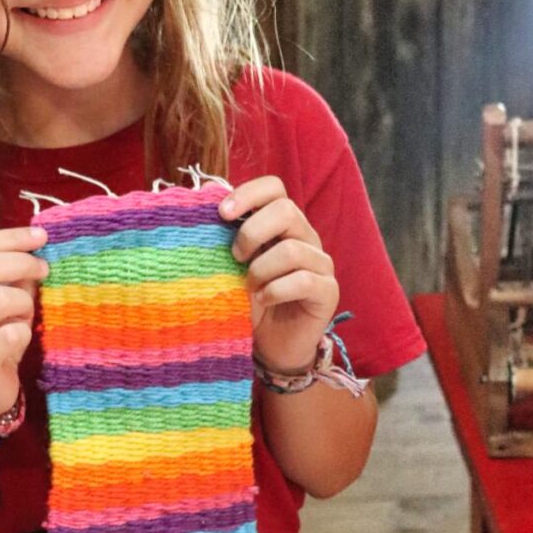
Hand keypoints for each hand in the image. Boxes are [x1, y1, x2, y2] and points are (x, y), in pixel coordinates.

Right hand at [0, 226, 48, 419]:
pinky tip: (19, 339)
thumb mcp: (0, 297)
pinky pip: (11, 333)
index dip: (11, 238)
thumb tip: (37, 242)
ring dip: (25, 303)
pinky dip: (25, 332)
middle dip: (23, 263)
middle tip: (45, 269)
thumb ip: (11, 271)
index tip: (41, 237)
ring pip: (0, 298)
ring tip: (26, 315)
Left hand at [219, 176, 337, 374]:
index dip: (248, 194)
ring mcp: (320, 263)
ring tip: (249, 287)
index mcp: (281, 223)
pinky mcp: (328, 290)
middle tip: (235, 257)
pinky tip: (263, 300)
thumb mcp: (229, 264)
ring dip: (261, 270)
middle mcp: (304, 237)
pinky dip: (275, 291)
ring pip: (292, 250)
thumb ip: (223, 231)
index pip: (274, 187)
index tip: (221, 214)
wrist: (268, 344)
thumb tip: (204, 189)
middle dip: (252, 233)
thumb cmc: (247, 299)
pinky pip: (304, 280)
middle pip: (286, 210)